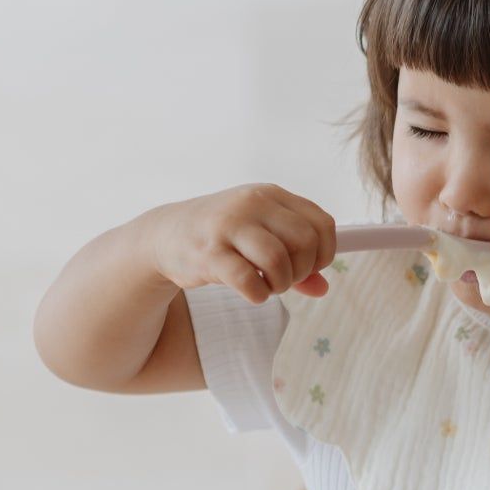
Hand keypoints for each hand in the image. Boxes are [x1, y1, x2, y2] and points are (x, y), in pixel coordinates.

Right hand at [145, 186, 336, 303]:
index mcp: (271, 195)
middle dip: (301, 271)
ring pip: (279, 260)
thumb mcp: (261, 236)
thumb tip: (322, 288)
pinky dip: (258, 294)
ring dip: (280, 284)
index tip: (307, 268)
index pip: (322, 224)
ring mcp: (229, 225)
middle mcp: (252, 204)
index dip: (323, 254)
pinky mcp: (209, 252)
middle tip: (283, 279)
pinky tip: (251, 292)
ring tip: (266, 285)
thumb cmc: (222, 236)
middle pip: (305, 242)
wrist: (165, 235)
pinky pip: (248, 280)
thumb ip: (294, 260)